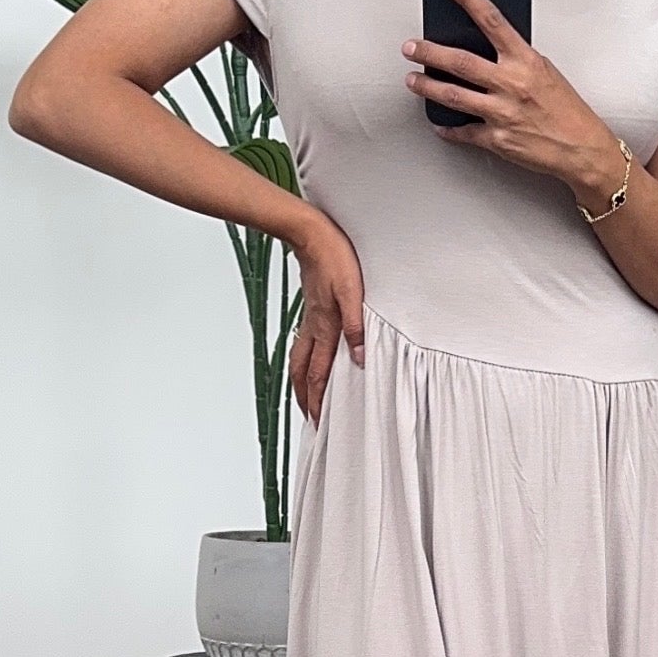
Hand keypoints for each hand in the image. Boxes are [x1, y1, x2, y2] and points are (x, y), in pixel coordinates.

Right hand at [288, 211, 365, 425]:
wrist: (310, 235)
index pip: (319, 373)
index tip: (319, 421)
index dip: (319, 399)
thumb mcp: (352, 292)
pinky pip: (302, 343)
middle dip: (306, 398)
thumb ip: (356, 327)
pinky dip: (303, 361)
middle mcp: (313, 327)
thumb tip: (358, 358)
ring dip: (301, 381)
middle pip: (303, 372)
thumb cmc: (334, 258)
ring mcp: (309, 318)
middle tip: (310, 419)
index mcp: (325, 327)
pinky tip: (309, 360)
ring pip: (299, 359)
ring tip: (305, 396)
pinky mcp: (311, 308)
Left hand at [401, 0, 625, 206]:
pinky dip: (448, 129)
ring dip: (427, 87)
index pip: (491, 20)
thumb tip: (491, 50)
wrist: (583, 149)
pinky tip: (439, 124)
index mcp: (525, 61)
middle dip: (429, 52)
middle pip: (460, 61)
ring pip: (453, 95)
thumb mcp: (546, 72)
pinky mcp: (497, 139)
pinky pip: (463, 132)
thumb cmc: (569, 111)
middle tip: (410, 47)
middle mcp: (511, 84)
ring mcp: (501, 112)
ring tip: (412, 81)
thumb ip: (517, 60)